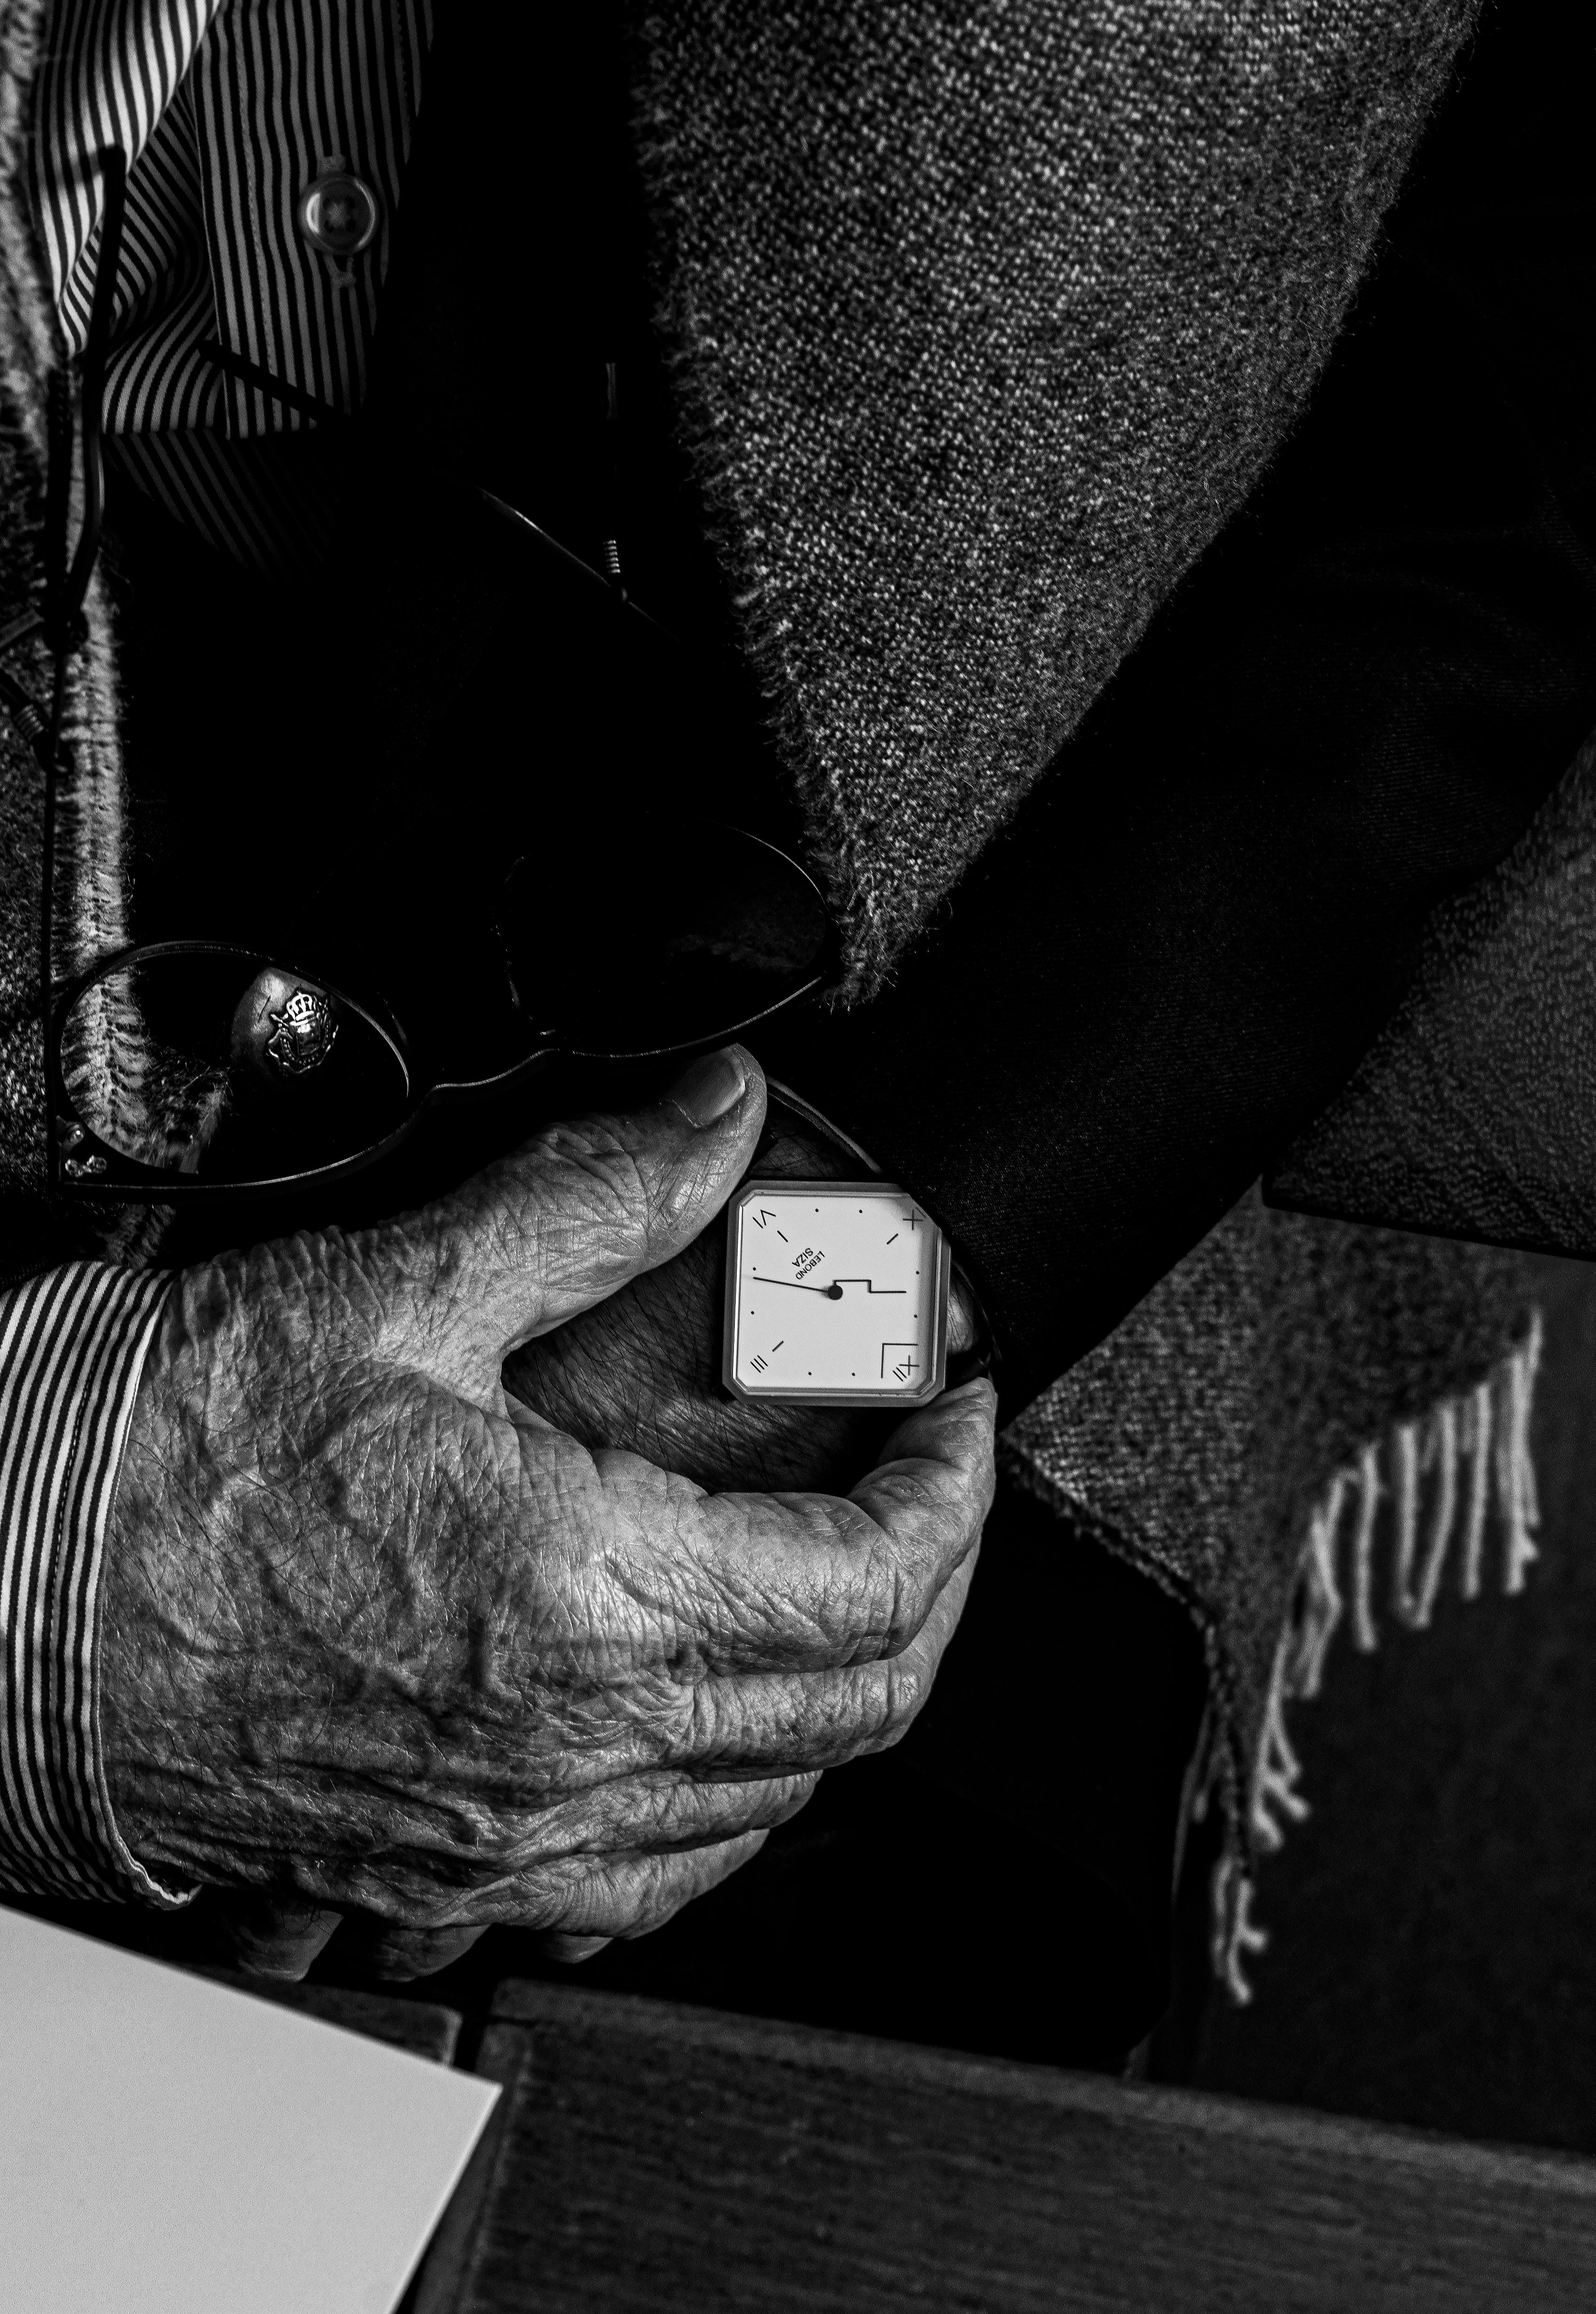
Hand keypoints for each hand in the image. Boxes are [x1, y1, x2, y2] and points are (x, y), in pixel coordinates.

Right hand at [101, 1048, 995, 1981]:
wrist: (8, 1598)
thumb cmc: (162, 1471)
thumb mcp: (401, 1287)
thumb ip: (594, 1198)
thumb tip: (707, 1122)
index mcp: (583, 1593)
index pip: (876, 1579)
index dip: (954, 1487)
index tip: (952, 1417)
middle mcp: (566, 1740)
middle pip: (859, 1699)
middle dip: (933, 1577)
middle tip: (925, 1481)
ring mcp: (513, 1827)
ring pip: (776, 1798)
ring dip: (843, 1682)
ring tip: (841, 1575)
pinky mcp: (452, 1863)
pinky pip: (661, 1876)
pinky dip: (734, 1797)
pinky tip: (719, 1728)